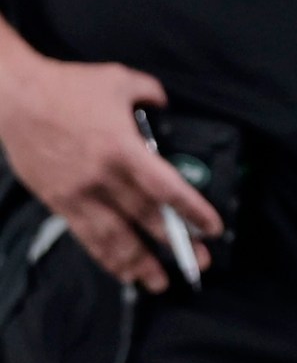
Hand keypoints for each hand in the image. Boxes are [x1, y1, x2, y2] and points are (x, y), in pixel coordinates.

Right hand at [0, 51, 221, 293]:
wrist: (14, 98)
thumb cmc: (67, 86)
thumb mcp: (121, 80)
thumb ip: (152, 94)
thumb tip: (166, 106)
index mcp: (122, 149)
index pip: (165, 188)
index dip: (192, 211)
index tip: (212, 227)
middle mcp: (102, 177)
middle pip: (144, 218)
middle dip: (176, 244)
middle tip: (201, 262)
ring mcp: (78, 193)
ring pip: (113, 237)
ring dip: (139, 263)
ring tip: (160, 282)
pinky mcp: (58, 201)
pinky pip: (86, 236)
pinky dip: (105, 256)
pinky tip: (120, 270)